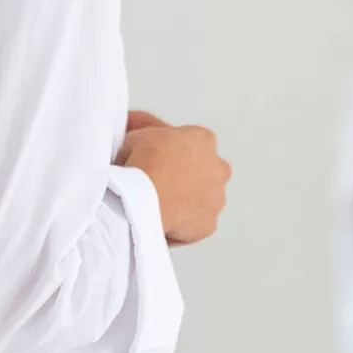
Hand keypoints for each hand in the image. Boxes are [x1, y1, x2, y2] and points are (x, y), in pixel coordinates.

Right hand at [119, 108, 230, 244]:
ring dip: (188, 202)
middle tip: (163, 184)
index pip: (194, 142)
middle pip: (207, 171)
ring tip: (161, 206)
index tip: (159, 160)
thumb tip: (135, 126)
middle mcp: (217, 167)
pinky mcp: (209, 224)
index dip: (174, 152)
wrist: (144, 197)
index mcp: (202, 139)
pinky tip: (164, 222)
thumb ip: (143, 130)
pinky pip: (196, 225)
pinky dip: (183, 226)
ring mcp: (216, 197)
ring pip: (205, 199)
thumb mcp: (136, 134)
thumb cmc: (142, 163)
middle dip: (190, 177)